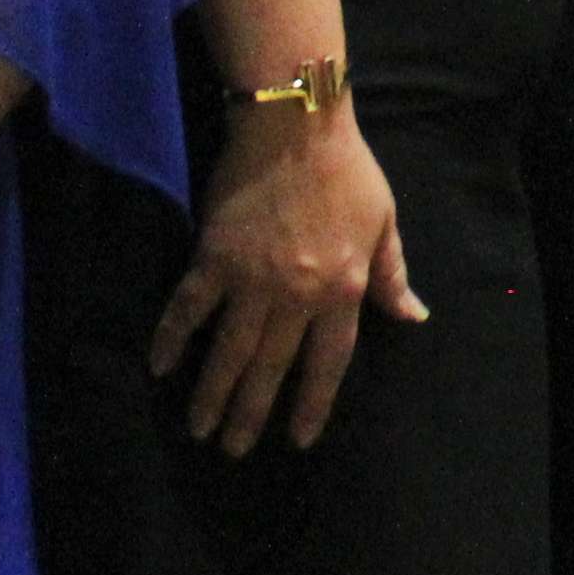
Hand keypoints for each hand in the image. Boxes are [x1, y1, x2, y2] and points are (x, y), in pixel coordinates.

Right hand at [152, 101, 425, 456]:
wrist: (295, 124)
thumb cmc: (347, 170)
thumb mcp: (384, 223)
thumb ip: (393, 276)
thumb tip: (414, 317)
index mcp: (342, 290)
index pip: (328, 363)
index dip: (312, 404)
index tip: (299, 440)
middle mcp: (296, 296)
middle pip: (272, 368)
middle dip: (252, 414)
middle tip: (234, 450)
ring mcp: (251, 280)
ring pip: (230, 352)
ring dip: (212, 395)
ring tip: (198, 430)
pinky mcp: (213, 258)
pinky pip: (188, 308)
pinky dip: (172, 339)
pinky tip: (160, 368)